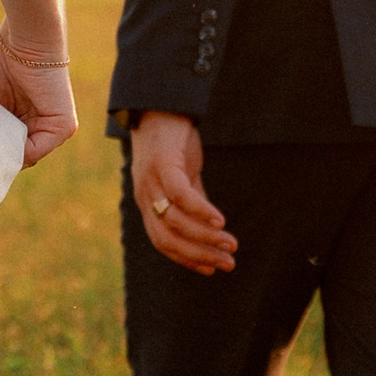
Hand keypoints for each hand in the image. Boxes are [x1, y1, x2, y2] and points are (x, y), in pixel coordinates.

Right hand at [0, 22, 78, 166]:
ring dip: (4, 154)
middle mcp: (42, 126)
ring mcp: (55, 128)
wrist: (21, 43)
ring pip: (26, 156)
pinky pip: (37, 150)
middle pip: (17, 155)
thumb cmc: (0, 66)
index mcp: (25, 121)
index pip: (9, 149)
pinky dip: (16, 151)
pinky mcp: (64, 126)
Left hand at [130, 110, 235, 274]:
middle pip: (168, 239)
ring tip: (231, 244)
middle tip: (228, 264)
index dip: (187, 259)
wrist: (160, 106)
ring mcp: (151, 181)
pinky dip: (200, 211)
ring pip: (175, 222)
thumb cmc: (173, 143)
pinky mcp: (163, 165)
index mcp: (148, 203)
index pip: (163, 243)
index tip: (212, 269)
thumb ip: (193, 200)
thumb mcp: (184, 176)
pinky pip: (181, 196)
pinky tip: (220, 220)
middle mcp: (145, 196)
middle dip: (199, 255)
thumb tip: (211, 226)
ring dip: (205, 237)